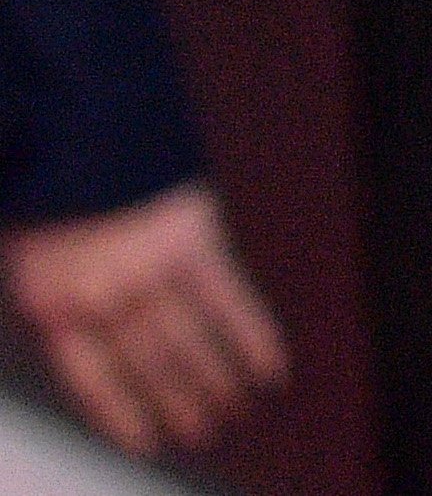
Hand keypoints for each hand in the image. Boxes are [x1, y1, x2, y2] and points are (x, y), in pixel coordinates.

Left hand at [6, 180, 286, 456]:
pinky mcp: (192, 242)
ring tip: (231, 409)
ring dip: (213, 382)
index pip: (93, 378)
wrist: (77, 122)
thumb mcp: (29, 244)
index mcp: (53, 303)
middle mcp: (102, 299)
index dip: (123, 414)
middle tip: (202, 431)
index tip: (149, 442)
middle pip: (147, 365)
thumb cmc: (51, 183)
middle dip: (177, 402)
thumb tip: (91, 329)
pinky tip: (270, 368)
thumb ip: (61, 288)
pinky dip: (251, 338)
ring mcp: (148, 273)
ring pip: (186, 344)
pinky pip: (228, 301)